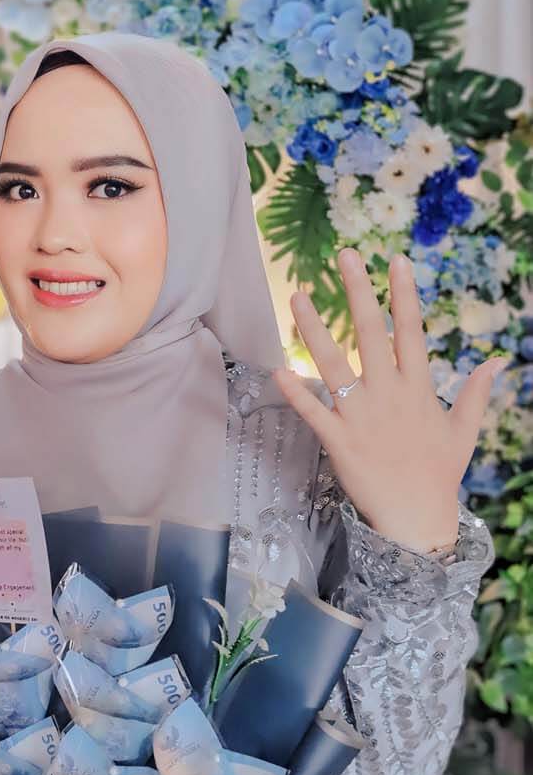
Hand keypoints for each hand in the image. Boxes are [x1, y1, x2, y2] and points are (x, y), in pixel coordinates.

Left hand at [276, 249, 505, 552]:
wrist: (416, 518)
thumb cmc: (437, 473)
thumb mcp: (463, 430)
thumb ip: (476, 393)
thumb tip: (497, 362)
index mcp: (418, 388)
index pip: (410, 331)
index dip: (403, 294)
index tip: (395, 261)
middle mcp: (389, 395)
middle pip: (371, 334)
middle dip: (356, 293)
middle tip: (343, 256)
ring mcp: (362, 417)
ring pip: (333, 365)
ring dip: (314, 329)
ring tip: (297, 297)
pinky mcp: (338, 442)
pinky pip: (312, 412)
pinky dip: (295, 391)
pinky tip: (276, 368)